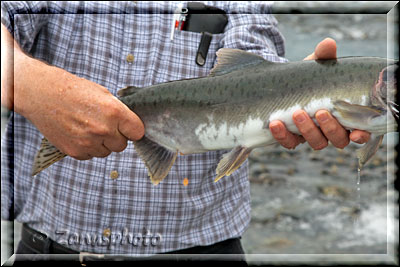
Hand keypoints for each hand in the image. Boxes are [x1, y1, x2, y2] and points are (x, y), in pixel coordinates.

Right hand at [13, 47, 143, 159]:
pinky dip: (87, 148)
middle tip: (104, 125)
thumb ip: (119, 112)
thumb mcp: (103, 94)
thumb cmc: (73, 90)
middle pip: (122, 145)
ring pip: (106, 152)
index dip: (133, 129)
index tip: (128, 128)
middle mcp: (103, 129)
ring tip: (88, 127)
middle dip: (116, 137)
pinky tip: (79, 133)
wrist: (42, 94)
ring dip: (101, 143)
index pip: (137, 132)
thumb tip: (130, 126)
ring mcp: (88, 142)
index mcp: (114, 112)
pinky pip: (90, 155)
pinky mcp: (75, 151)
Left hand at [269, 37, 370, 149]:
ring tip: (297, 113)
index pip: (359, 131)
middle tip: (321, 112)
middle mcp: (331, 130)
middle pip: (338, 140)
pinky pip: (289, 143)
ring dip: (307, 130)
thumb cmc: (309, 78)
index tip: (356, 133)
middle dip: (330, 128)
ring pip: (316, 143)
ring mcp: (311, 136)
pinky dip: (282, 135)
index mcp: (345, 115)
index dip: (360, 135)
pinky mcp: (292, 138)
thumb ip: (324, 57)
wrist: (284, 84)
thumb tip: (328, 44)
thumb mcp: (316, 67)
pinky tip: (275, 123)